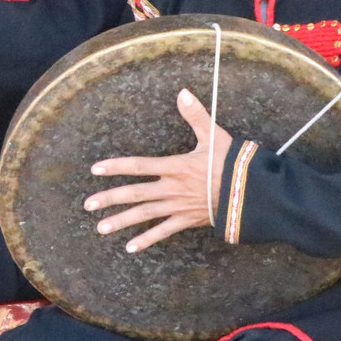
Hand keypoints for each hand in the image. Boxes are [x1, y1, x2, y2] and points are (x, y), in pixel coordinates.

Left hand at [86, 89, 233, 252]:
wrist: (252, 193)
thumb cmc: (233, 163)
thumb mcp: (214, 136)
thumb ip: (196, 115)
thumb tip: (183, 92)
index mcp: (175, 167)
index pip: (139, 166)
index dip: (116, 167)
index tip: (95, 169)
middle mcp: (171, 188)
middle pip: (135, 194)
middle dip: (110, 199)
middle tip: (88, 205)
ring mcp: (177, 206)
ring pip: (144, 215)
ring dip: (121, 222)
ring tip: (100, 228)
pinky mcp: (186, 220)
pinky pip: (163, 232)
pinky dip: (147, 240)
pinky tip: (130, 248)